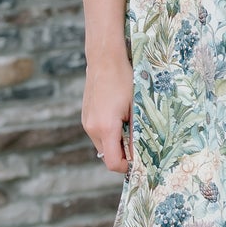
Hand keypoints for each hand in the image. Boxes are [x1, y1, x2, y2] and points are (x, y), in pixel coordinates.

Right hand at [84, 54, 133, 172]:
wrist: (104, 60)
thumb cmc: (124, 81)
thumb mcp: (136, 108)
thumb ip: (136, 134)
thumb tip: (140, 154)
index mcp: (106, 127)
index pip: (112, 163)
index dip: (126, 166)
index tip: (140, 159)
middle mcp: (92, 128)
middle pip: (107, 156)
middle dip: (123, 154)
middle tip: (138, 139)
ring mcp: (86, 123)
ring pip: (103, 146)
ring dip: (116, 143)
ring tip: (129, 124)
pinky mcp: (85, 117)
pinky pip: (98, 135)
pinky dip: (109, 134)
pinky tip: (119, 117)